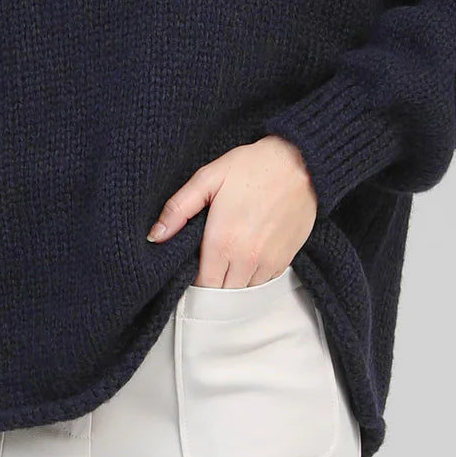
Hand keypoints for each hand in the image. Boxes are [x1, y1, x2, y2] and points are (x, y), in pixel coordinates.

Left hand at [146, 135, 317, 286]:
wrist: (300, 163)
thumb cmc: (252, 167)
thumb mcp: (208, 178)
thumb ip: (178, 209)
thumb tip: (155, 236)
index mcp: (221, 242)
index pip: (201, 285)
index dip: (192, 280)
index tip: (190, 266)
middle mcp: (245, 259)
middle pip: (221, 293)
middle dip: (211, 283)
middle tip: (207, 261)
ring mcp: (267, 263)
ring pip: (242, 291)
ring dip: (232, 282)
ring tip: (228, 257)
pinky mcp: (285, 261)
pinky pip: (263, 283)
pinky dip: (252, 276)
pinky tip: (247, 254)